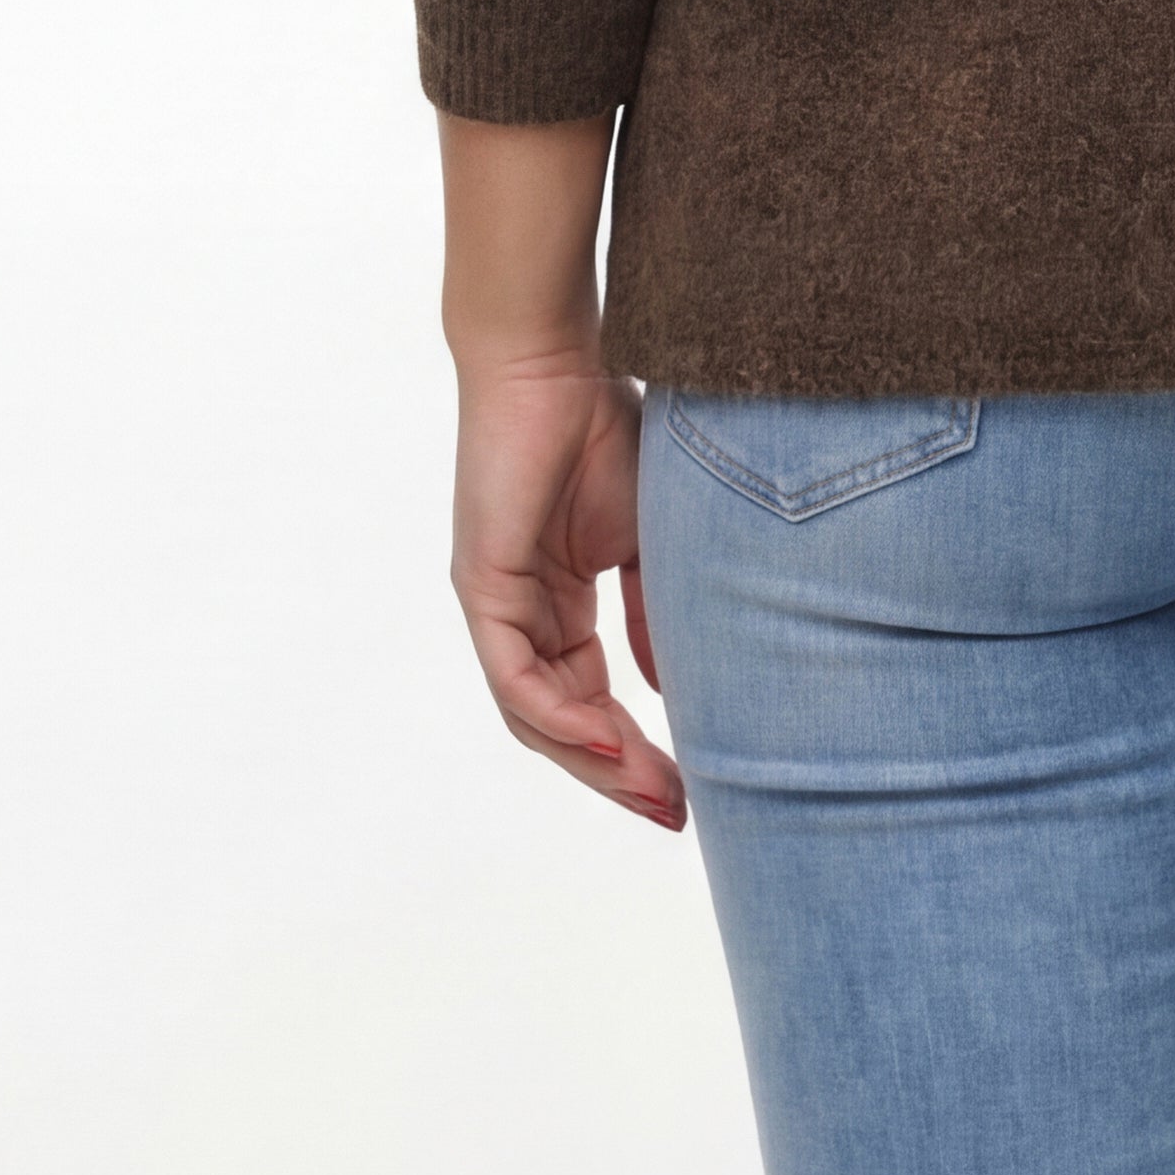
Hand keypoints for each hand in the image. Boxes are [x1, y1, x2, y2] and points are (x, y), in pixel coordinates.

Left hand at [449, 346, 684, 830]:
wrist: (554, 359)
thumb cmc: (600, 424)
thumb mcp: (647, 534)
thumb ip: (653, 609)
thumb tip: (669, 684)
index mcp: (555, 602)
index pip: (592, 696)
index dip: (638, 747)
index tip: (692, 788)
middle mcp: (519, 614)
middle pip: (564, 723)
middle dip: (622, 775)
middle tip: (678, 815)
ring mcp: (497, 606)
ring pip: (538, 716)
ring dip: (597, 762)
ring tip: (656, 794)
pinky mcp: (482, 589)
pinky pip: (517, 679)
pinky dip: (563, 718)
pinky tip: (612, 743)